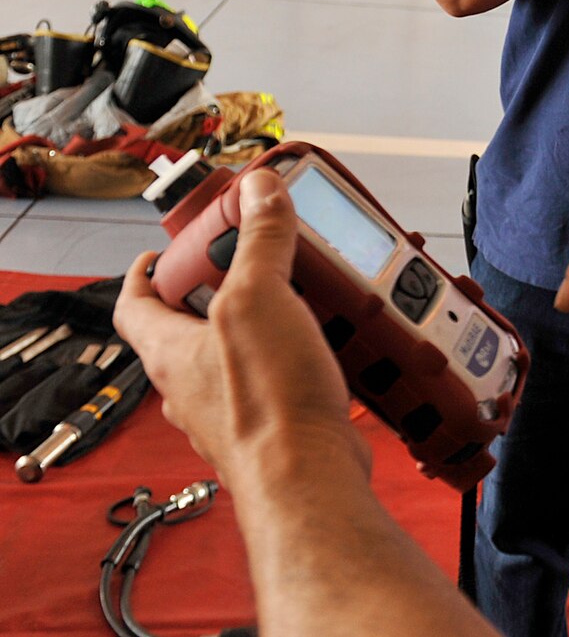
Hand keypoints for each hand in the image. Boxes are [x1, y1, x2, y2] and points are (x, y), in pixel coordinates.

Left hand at [114, 169, 367, 487]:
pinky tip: (334, 344)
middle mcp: (192, 384)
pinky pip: (280, 380)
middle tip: (257, 262)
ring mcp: (231, 409)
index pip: (134, 305)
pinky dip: (302, 356)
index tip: (162, 252)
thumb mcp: (259, 298)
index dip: (144, 273)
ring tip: (308, 296)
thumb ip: (259, 242)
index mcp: (171, 350)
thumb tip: (257, 191)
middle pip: (191, 326)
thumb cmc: (267, 403)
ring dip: (268, 323)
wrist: (307, 477)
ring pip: (238, 354)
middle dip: (223, 291)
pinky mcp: (274, 425)